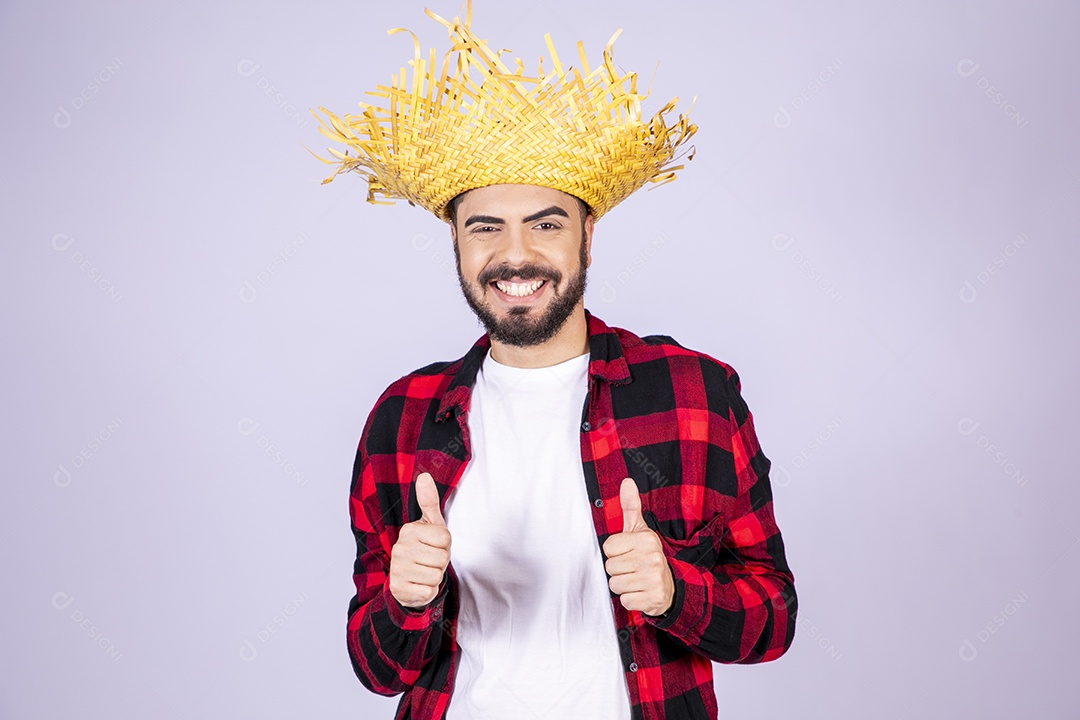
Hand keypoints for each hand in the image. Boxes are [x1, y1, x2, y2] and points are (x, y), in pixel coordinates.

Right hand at [388, 472, 451, 607]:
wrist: (408, 578)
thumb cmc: (424, 547)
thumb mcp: (430, 523)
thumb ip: (429, 500)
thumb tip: (424, 475)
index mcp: (409, 530)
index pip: (446, 539)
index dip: (445, 545)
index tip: (434, 546)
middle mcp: (400, 548)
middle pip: (442, 558)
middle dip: (441, 562)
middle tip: (429, 560)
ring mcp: (397, 569)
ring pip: (436, 576)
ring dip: (435, 577)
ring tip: (425, 571)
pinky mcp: (398, 588)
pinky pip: (429, 592)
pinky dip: (428, 591)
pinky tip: (419, 584)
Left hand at [602, 478, 674, 616]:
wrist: (669, 586)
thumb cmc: (647, 556)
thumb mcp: (639, 530)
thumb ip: (631, 507)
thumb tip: (627, 482)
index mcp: (646, 539)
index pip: (608, 548)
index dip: (615, 553)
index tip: (628, 553)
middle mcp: (652, 557)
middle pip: (610, 567)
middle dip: (618, 570)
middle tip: (632, 568)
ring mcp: (654, 579)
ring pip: (615, 584)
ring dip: (623, 585)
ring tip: (636, 580)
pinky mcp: (653, 598)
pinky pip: (625, 601)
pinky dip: (630, 599)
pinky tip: (640, 592)